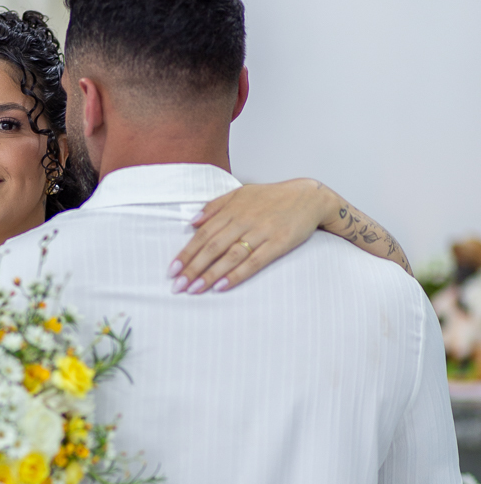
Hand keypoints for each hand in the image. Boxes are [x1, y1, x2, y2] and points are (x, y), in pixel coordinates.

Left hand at [168, 178, 335, 293]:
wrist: (309, 196)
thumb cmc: (273, 197)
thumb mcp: (241, 194)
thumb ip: (215, 206)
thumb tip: (192, 221)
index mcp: (233, 209)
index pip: (204, 234)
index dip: (187, 252)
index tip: (173, 269)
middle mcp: (244, 220)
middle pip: (212, 246)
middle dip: (193, 267)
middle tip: (177, 285)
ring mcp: (261, 232)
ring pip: (230, 256)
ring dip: (210, 274)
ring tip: (194, 289)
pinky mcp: (278, 243)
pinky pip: (254, 262)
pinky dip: (236, 275)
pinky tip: (221, 286)